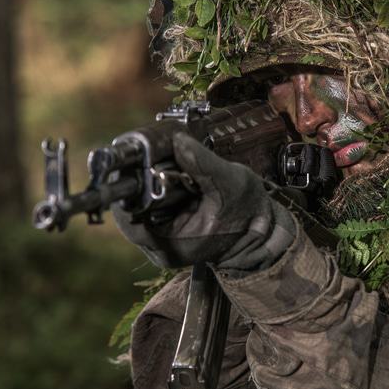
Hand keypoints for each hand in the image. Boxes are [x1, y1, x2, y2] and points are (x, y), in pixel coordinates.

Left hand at [112, 132, 294, 269]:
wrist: (260, 232)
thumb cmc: (247, 212)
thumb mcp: (231, 182)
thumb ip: (202, 163)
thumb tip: (177, 140)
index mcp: (172, 244)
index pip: (130, 217)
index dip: (128, 187)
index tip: (133, 161)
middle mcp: (161, 249)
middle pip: (131, 211)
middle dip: (139, 183)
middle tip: (149, 158)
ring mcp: (161, 244)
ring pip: (138, 210)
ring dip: (146, 187)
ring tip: (161, 166)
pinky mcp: (165, 236)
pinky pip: (148, 211)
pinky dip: (154, 193)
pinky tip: (168, 179)